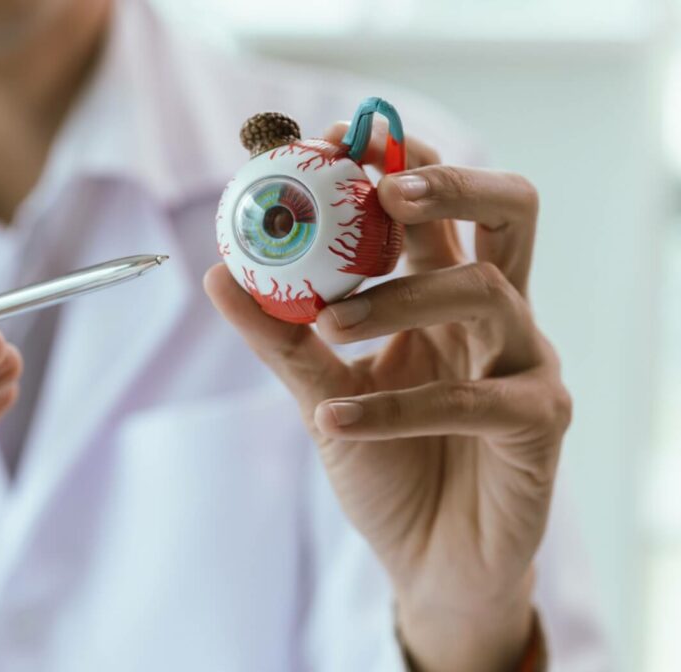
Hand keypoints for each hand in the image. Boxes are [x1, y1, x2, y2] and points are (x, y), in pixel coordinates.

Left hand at [205, 127, 569, 671]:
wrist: (429, 564)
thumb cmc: (388, 467)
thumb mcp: (320, 393)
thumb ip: (281, 336)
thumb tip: (219, 272)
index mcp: (447, 294)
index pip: (437, 206)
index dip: (398, 161)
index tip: (336, 140)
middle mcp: (496, 316)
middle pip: (508, 211)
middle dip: (449, 183)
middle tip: (383, 189)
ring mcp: (526, 364)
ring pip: (483, 293)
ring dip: (398, 299)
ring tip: (328, 324)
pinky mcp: (540, 423)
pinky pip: (470, 400)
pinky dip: (394, 407)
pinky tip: (333, 423)